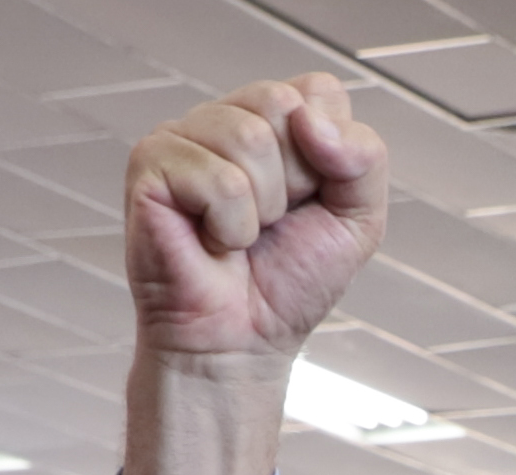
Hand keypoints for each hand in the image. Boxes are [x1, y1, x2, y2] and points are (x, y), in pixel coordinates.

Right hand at [126, 75, 386, 370]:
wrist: (241, 342)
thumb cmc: (287, 283)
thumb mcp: (358, 220)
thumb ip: (365, 159)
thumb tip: (312, 119)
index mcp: (273, 121)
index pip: (319, 90)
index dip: (331, 155)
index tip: (309, 201)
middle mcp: (226, 118)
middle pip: (284, 105)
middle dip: (295, 181)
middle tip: (271, 222)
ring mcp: (182, 136)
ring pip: (249, 139)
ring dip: (261, 208)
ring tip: (240, 234)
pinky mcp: (150, 165)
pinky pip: (217, 178)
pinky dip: (229, 226)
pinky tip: (211, 242)